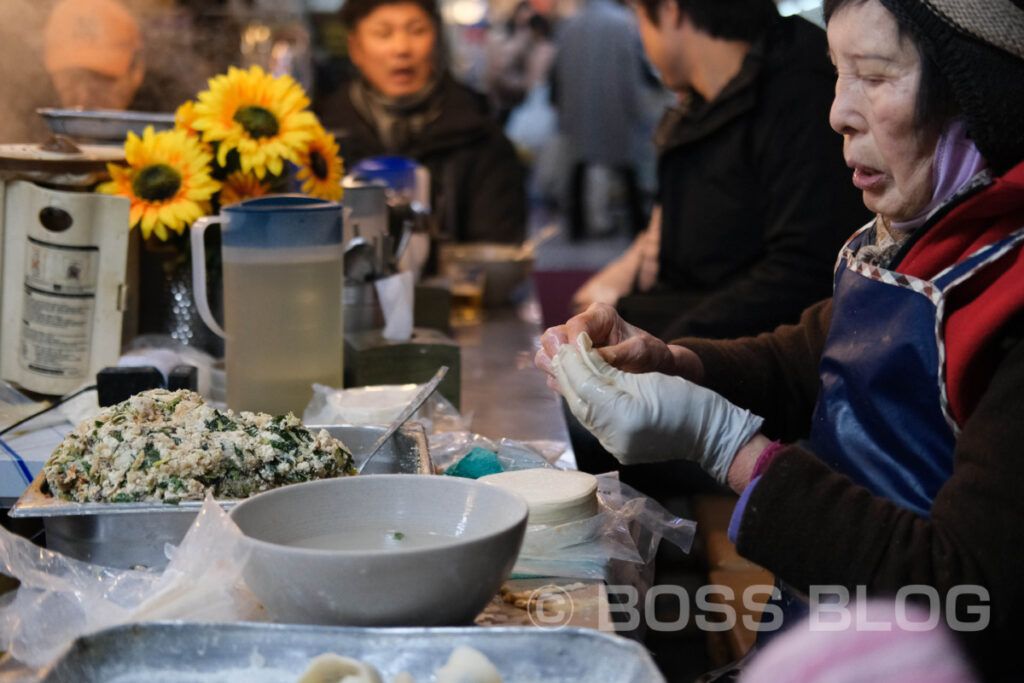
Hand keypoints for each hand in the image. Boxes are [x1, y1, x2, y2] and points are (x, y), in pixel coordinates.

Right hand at [535, 303, 699, 392]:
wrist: (654, 371)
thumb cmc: (651, 355)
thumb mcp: (641, 352)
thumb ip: (616, 355)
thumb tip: (591, 360)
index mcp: (599, 316)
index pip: (575, 326)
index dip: (575, 344)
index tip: (585, 362)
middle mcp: (580, 329)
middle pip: (552, 338)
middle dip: (559, 356)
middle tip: (575, 374)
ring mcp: (571, 349)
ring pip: (545, 355)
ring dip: (558, 371)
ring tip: (578, 383)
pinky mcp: (569, 367)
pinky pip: (552, 375)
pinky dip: (562, 383)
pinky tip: (580, 391)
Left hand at [552, 332, 763, 483]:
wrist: (712, 433)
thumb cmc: (687, 401)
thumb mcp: (647, 380)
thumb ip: (607, 370)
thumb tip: (576, 355)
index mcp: (623, 418)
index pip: (584, 386)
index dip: (570, 362)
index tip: (561, 342)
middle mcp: (614, 438)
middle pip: (579, 401)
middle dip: (564, 374)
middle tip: (552, 349)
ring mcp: (616, 446)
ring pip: (583, 412)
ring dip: (570, 387)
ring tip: (560, 364)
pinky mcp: (620, 448)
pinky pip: (595, 422)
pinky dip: (584, 402)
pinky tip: (577, 386)